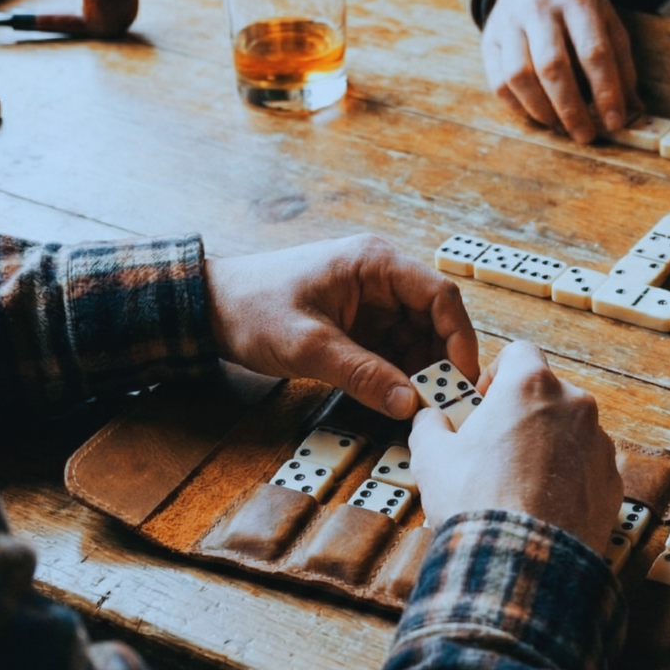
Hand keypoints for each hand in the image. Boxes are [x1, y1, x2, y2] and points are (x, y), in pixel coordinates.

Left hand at [205, 234, 477, 418]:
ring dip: (420, 371)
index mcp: (376, 263)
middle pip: (434, 319)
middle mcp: (381, 277)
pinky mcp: (359, 323)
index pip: (441, 296)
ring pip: (417, 338)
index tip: (461, 380)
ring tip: (417, 406)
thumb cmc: (253, 309)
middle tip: (443, 403)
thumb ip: (362, 374)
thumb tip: (410, 405)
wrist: (208, 308)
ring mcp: (371, 300)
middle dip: (440, 361)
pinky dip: (398, 374)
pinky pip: (393, 349)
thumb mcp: (308, 346)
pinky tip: (394, 399)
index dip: (459, 339)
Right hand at [409, 341, 621, 553]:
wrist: (519, 559)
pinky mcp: (612, 481)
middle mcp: (573, 404)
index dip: (497, 373)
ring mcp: (598, 443)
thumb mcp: (431, 455)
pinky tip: (542, 506)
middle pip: (546, 394)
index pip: (519, 352)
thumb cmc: (475, 500)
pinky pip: (587, 468)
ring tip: (518, 483)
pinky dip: (569, 479)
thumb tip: (430, 419)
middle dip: (522, 415)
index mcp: (529, 385)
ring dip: (548, 447)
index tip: (484, 401)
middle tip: (495, 447)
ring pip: (570, 431)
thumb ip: (431, 425)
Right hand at [482, 0, 639, 143]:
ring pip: (519, 76)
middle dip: (571, 109)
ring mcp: (509, 23)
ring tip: (560, 127)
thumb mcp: (607, 23)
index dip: (605, 92)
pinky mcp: (489, 40)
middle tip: (585, 135)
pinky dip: (519, 107)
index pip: (593, 52)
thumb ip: (621, 64)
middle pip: (552, 66)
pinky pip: (499, 82)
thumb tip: (631, 110)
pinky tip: (538, 114)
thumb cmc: (576, 10)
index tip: (614, 122)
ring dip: (542, 111)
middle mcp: (540, 7)